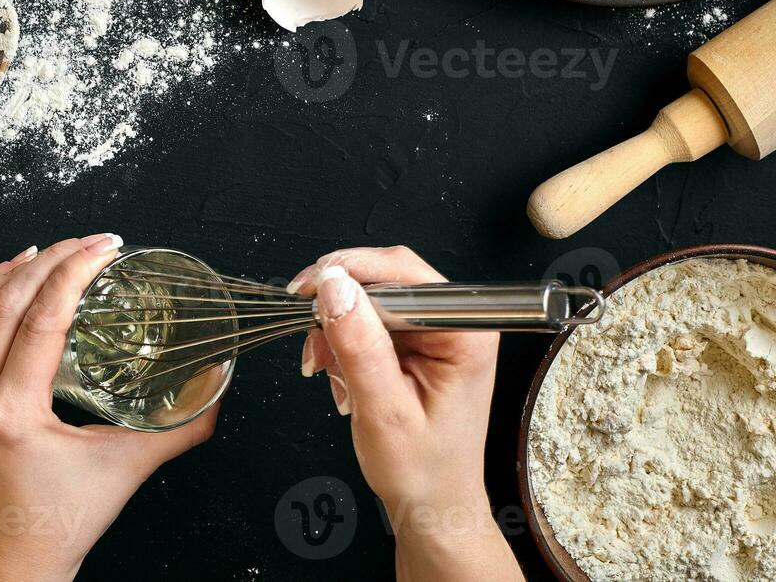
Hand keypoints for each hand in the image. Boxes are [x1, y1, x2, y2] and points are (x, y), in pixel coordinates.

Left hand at [0, 235, 218, 581]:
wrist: (20, 550)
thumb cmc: (66, 517)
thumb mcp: (130, 467)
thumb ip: (182, 426)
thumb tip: (218, 382)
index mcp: (15, 410)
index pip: (42, 317)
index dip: (75, 270)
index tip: (107, 247)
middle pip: (7, 299)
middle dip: (54, 258)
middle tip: (95, 242)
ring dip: (11, 270)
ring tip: (51, 252)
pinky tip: (15, 280)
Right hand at [290, 247, 522, 581]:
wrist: (432, 504)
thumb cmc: (423, 470)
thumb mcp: (383, 409)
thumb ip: (359, 344)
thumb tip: (334, 286)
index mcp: (465, 332)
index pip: (403, 271)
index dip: (350, 273)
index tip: (309, 290)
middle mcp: (456, 322)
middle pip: (383, 279)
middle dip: (340, 309)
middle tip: (314, 340)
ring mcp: (435, 331)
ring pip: (369, 298)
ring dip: (338, 330)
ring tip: (328, 370)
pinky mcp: (417, 342)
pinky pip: (368, 321)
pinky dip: (344, 343)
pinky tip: (341, 374)